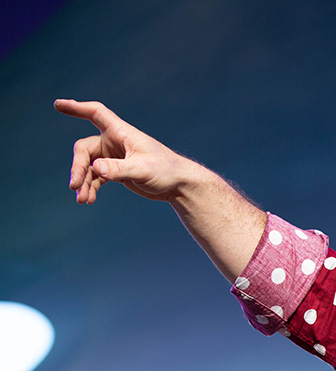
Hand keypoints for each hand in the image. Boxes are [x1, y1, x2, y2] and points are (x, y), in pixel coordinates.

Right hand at [54, 99, 188, 203]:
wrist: (179, 186)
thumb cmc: (166, 171)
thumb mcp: (142, 169)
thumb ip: (118, 169)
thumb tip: (96, 168)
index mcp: (121, 133)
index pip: (95, 113)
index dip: (76, 108)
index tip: (57, 105)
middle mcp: (114, 142)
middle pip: (85, 149)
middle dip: (78, 167)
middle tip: (75, 186)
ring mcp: (114, 157)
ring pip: (89, 166)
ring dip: (83, 182)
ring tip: (82, 200)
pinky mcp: (116, 172)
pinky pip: (96, 177)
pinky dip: (91, 187)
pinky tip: (89, 200)